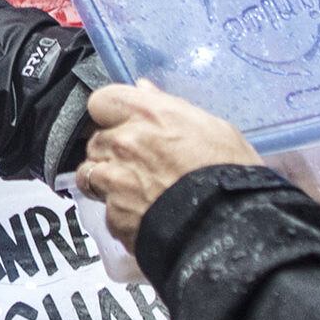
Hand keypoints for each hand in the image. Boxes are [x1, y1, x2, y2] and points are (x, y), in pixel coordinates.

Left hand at [76, 81, 256, 249]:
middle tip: (139, 163)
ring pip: (89, 174)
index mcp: (148, 115)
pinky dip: (120, 214)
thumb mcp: (213, 128)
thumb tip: (144, 90)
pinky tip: (144, 217)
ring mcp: (114, 181)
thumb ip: (169, 107)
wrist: (228, 228)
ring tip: (135, 191)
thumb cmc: (229, 176)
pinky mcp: (113, 216)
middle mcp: (124, 144)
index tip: (122, 122)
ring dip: (106, 181)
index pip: (101, 100)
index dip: (111, 113)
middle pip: (95, 140)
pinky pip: (106, 210)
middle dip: (111, 150)